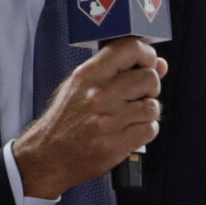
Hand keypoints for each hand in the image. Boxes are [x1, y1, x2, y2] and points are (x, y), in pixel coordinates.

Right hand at [13, 39, 164, 198]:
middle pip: (150, 78)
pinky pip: (151, 129)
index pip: (130, 48)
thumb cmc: (63, 121)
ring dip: (146, 113)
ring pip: (153, 106)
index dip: (147, 55)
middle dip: (150, 88)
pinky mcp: (118, 142)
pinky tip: (128, 131)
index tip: (149, 64)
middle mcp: (99, 94)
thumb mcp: (81, 87)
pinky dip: (144, 131)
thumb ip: (118, 72)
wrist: (47, 155)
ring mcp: (109, 119)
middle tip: (137, 97)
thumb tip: (158, 64)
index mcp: (88, 75)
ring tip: (128, 117)